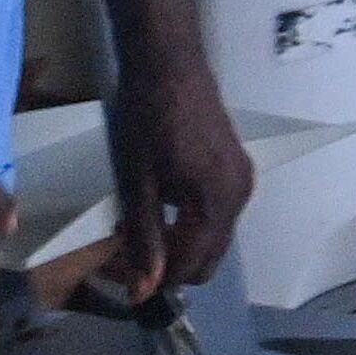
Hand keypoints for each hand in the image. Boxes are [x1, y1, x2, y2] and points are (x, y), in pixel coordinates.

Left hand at [101, 43, 256, 305]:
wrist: (167, 62)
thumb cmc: (147, 119)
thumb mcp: (136, 183)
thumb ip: (144, 239)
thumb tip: (142, 292)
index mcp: (218, 202)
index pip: (191, 267)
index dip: (151, 278)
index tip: (114, 271)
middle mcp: (241, 195)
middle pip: (208, 257)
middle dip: (166, 265)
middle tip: (121, 254)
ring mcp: (242, 179)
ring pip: (212, 237)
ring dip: (176, 244)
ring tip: (133, 228)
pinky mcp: (235, 166)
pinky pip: (216, 213)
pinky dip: (187, 222)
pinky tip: (157, 206)